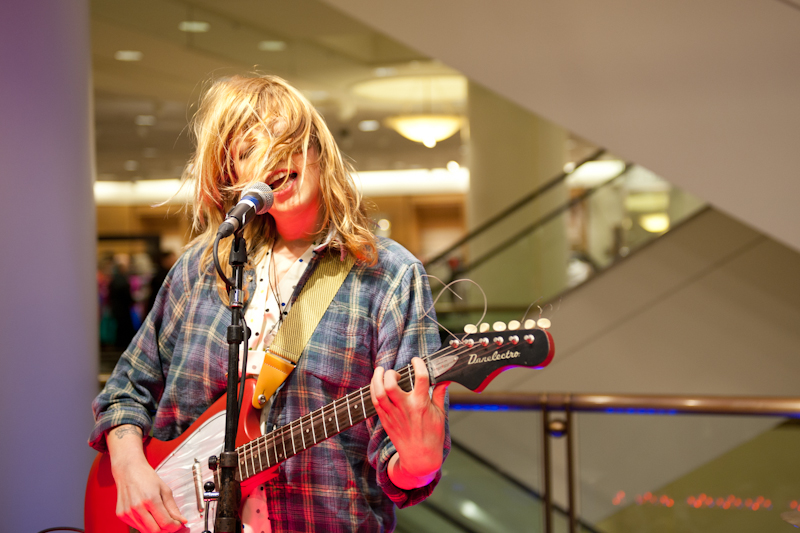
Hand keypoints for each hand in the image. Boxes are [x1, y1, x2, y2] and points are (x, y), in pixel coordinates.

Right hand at [108, 425, 186, 532]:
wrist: (128, 469)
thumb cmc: (146, 476)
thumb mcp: (164, 488)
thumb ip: (172, 507)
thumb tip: (181, 520)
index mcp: (150, 499)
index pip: (165, 522)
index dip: (174, 526)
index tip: (178, 524)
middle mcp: (137, 507)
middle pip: (155, 530)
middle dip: (165, 529)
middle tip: (170, 522)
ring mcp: (128, 512)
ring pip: (145, 531)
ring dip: (155, 527)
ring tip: (159, 518)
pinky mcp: (121, 515)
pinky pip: (136, 526)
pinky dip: (144, 524)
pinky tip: (148, 515)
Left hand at [370, 357, 447, 488]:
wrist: (420, 458)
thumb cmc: (432, 436)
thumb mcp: (440, 414)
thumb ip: (440, 394)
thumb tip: (445, 379)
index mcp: (421, 405)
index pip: (420, 378)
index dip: (418, 364)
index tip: (416, 360)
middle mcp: (406, 408)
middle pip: (391, 384)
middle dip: (390, 373)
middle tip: (395, 372)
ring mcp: (393, 414)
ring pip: (379, 392)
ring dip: (377, 378)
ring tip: (380, 371)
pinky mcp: (385, 420)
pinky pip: (375, 401)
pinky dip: (373, 389)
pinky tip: (377, 384)